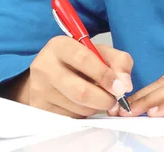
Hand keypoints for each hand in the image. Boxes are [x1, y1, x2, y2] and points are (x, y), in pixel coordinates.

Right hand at [14, 36, 133, 117]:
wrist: (49, 73)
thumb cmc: (79, 61)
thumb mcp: (100, 52)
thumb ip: (119, 62)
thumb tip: (125, 84)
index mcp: (60, 45)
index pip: (84, 59)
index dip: (106, 75)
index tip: (121, 88)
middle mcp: (44, 66)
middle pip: (80, 91)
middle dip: (104, 99)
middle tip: (114, 100)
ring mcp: (39, 89)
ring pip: (78, 107)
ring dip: (95, 107)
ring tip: (97, 98)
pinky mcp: (39, 107)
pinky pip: (70, 117)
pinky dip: (83, 114)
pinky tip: (83, 104)